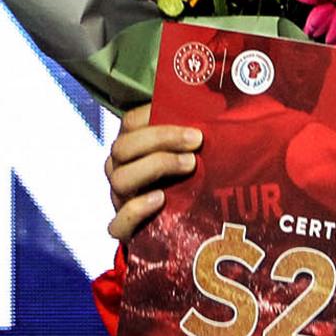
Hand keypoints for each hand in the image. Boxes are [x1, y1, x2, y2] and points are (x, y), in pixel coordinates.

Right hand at [104, 103, 200, 241]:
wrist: (182, 229)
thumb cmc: (188, 182)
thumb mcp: (190, 153)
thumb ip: (193, 133)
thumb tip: (217, 105)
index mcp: (131, 146)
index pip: (129, 123)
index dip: (156, 119)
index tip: (193, 125)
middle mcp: (120, 169)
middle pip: (122, 147)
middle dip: (160, 140)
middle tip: (196, 141)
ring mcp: (120, 199)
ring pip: (120, 179)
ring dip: (154, 166)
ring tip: (189, 165)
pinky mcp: (125, 230)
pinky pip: (117, 222)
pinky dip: (136, 209)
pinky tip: (160, 199)